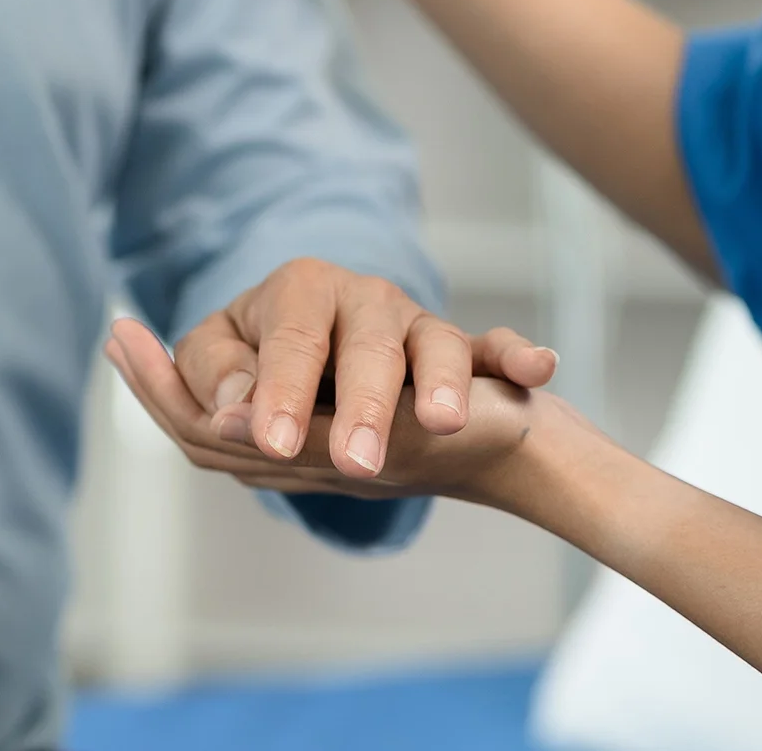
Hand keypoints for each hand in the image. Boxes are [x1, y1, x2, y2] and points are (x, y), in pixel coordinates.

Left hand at [163, 258, 557, 478]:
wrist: (386, 408)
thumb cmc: (294, 394)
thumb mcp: (246, 396)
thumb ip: (227, 401)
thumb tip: (224, 415)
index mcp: (296, 298)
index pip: (287, 342)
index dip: (278, 392)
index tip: (272, 443)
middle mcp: (361, 305)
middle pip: (365, 348)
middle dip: (362, 404)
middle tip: (354, 463)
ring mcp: (420, 329)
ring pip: (436, 347)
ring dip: (441, 382)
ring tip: (443, 422)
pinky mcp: (473, 356)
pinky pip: (497, 351)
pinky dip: (517, 356)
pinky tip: (538, 366)